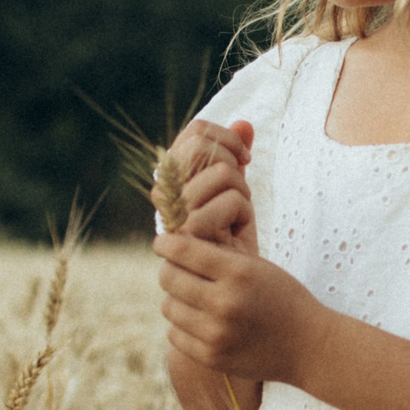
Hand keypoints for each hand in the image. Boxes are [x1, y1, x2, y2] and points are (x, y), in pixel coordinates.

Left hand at [154, 232, 324, 383]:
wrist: (309, 346)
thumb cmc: (282, 298)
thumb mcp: (258, 267)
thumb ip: (219, 256)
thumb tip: (172, 245)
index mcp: (239, 272)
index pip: (183, 250)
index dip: (165, 244)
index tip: (162, 243)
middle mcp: (225, 302)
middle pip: (168, 278)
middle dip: (170, 270)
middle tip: (178, 271)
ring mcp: (216, 333)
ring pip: (168, 307)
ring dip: (176, 299)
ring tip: (195, 298)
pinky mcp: (211, 358)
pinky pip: (174, 334)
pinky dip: (182, 326)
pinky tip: (201, 322)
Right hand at [170, 119, 256, 251]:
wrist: (233, 286)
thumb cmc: (234, 240)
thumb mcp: (237, 192)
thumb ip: (235, 157)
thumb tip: (244, 123)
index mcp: (170, 177)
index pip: (196, 132)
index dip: (227, 138)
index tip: (244, 160)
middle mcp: (164, 192)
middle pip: (203, 146)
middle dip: (234, 162)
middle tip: (241, 191)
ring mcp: (173, 212)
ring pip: (223, 172)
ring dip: (242, 194)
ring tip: (236, 219)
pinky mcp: (187, 234)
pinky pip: (231, 199)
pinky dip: (244, 214)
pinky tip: (236, 236)